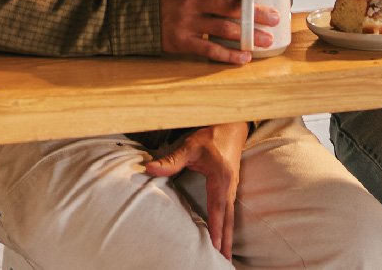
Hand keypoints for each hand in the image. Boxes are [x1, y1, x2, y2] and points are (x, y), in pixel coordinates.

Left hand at [143, 121, 248, 258]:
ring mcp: (232, 187)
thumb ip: (170, 159)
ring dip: (228, 236)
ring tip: (226, 256)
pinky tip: (225, 237)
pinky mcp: (231, 187)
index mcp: (220, 178)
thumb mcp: (189, 146)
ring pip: (231, 217)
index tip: (215, 245)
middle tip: (223, 260)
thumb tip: (149, 168)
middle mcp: (229, 186)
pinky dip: (228, 226)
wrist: (231, 125)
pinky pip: (230, 211)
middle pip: (228, 219)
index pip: (217, 208)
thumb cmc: (210, 135)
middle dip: (226, 240)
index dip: (216, 227)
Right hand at [160, 0, 276, 64]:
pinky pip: (210, 49)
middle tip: (275, 18)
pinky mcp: (182, 42)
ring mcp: (186, 22)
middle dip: (256, 14)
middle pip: (230, 7)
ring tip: (267, 40)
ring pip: (224, 29)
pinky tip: (245, 57)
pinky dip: (230, 55)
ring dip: (249, 36)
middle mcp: (191, 1)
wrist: (138, 13)